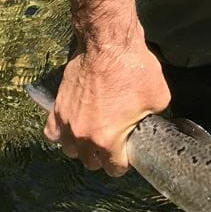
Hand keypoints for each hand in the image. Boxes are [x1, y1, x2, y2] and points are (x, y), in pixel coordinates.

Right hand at [43, 41, 170, 176]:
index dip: (124, 163)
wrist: (107, 43)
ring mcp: (67, 122)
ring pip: (70, 150)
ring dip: (82, 149)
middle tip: (113, 145)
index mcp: (107, 140)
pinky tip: (71, 130)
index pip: (114, 168)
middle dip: (103, 158)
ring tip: (93, 138)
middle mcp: (83, 136)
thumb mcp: (159, 99)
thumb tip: (153, 121)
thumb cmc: (133, 68)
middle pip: (90, 163)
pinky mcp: (58, 106)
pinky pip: (51, 132)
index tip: (127, 155)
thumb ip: (154, 119)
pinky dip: (60, 134)